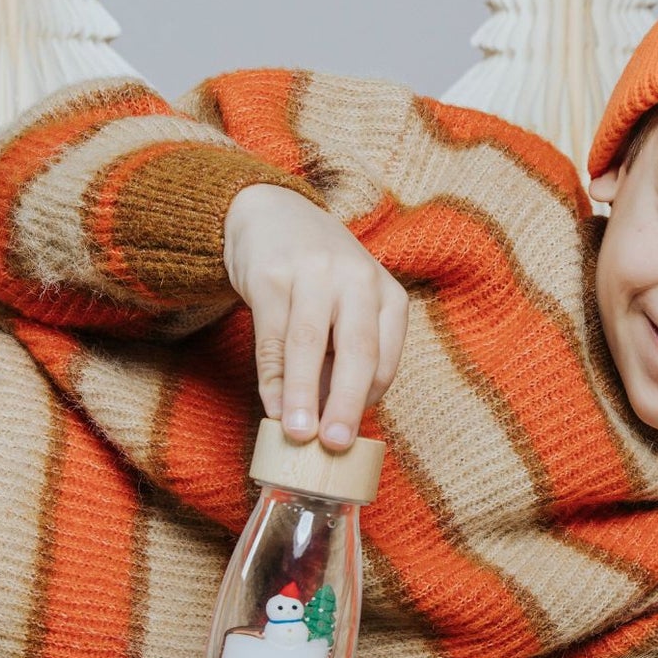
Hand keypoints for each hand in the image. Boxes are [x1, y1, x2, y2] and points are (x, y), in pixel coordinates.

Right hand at [223, 184, 408, 448]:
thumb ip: (345, 358)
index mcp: (387, 293)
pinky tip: (272, 406)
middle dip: (346, 401)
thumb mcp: (349, 308)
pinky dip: (272, 377)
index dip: (368, 399)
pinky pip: (271, 337)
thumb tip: (333, 422)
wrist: (270, 214)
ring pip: (310, 344)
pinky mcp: (271, 275)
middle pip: (357, 349)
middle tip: (337, 443)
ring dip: (303, 394)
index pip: (387, 358)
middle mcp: (357, 278)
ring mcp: (314, 272)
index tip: (350, 435)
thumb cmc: (319, 278)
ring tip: (299, 435)